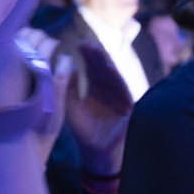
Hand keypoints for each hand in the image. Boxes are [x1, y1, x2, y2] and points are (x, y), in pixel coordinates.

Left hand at [60, 36, 134, 173]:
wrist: (95, 149)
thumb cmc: (82, 127)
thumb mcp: (71, 105)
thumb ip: (68, 87)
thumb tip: (65, 65)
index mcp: (95, 86)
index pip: (92, 66)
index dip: (87, 55)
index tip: (80, 44)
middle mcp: (108, 87)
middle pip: (103, 67)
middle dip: (96, 55)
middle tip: (88, 44)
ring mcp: (119, 95)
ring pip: (114, 75)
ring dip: (107, 64)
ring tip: (99, 53)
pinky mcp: (127, 105)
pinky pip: (124, 90)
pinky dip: (118, 80)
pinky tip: (111, 70)